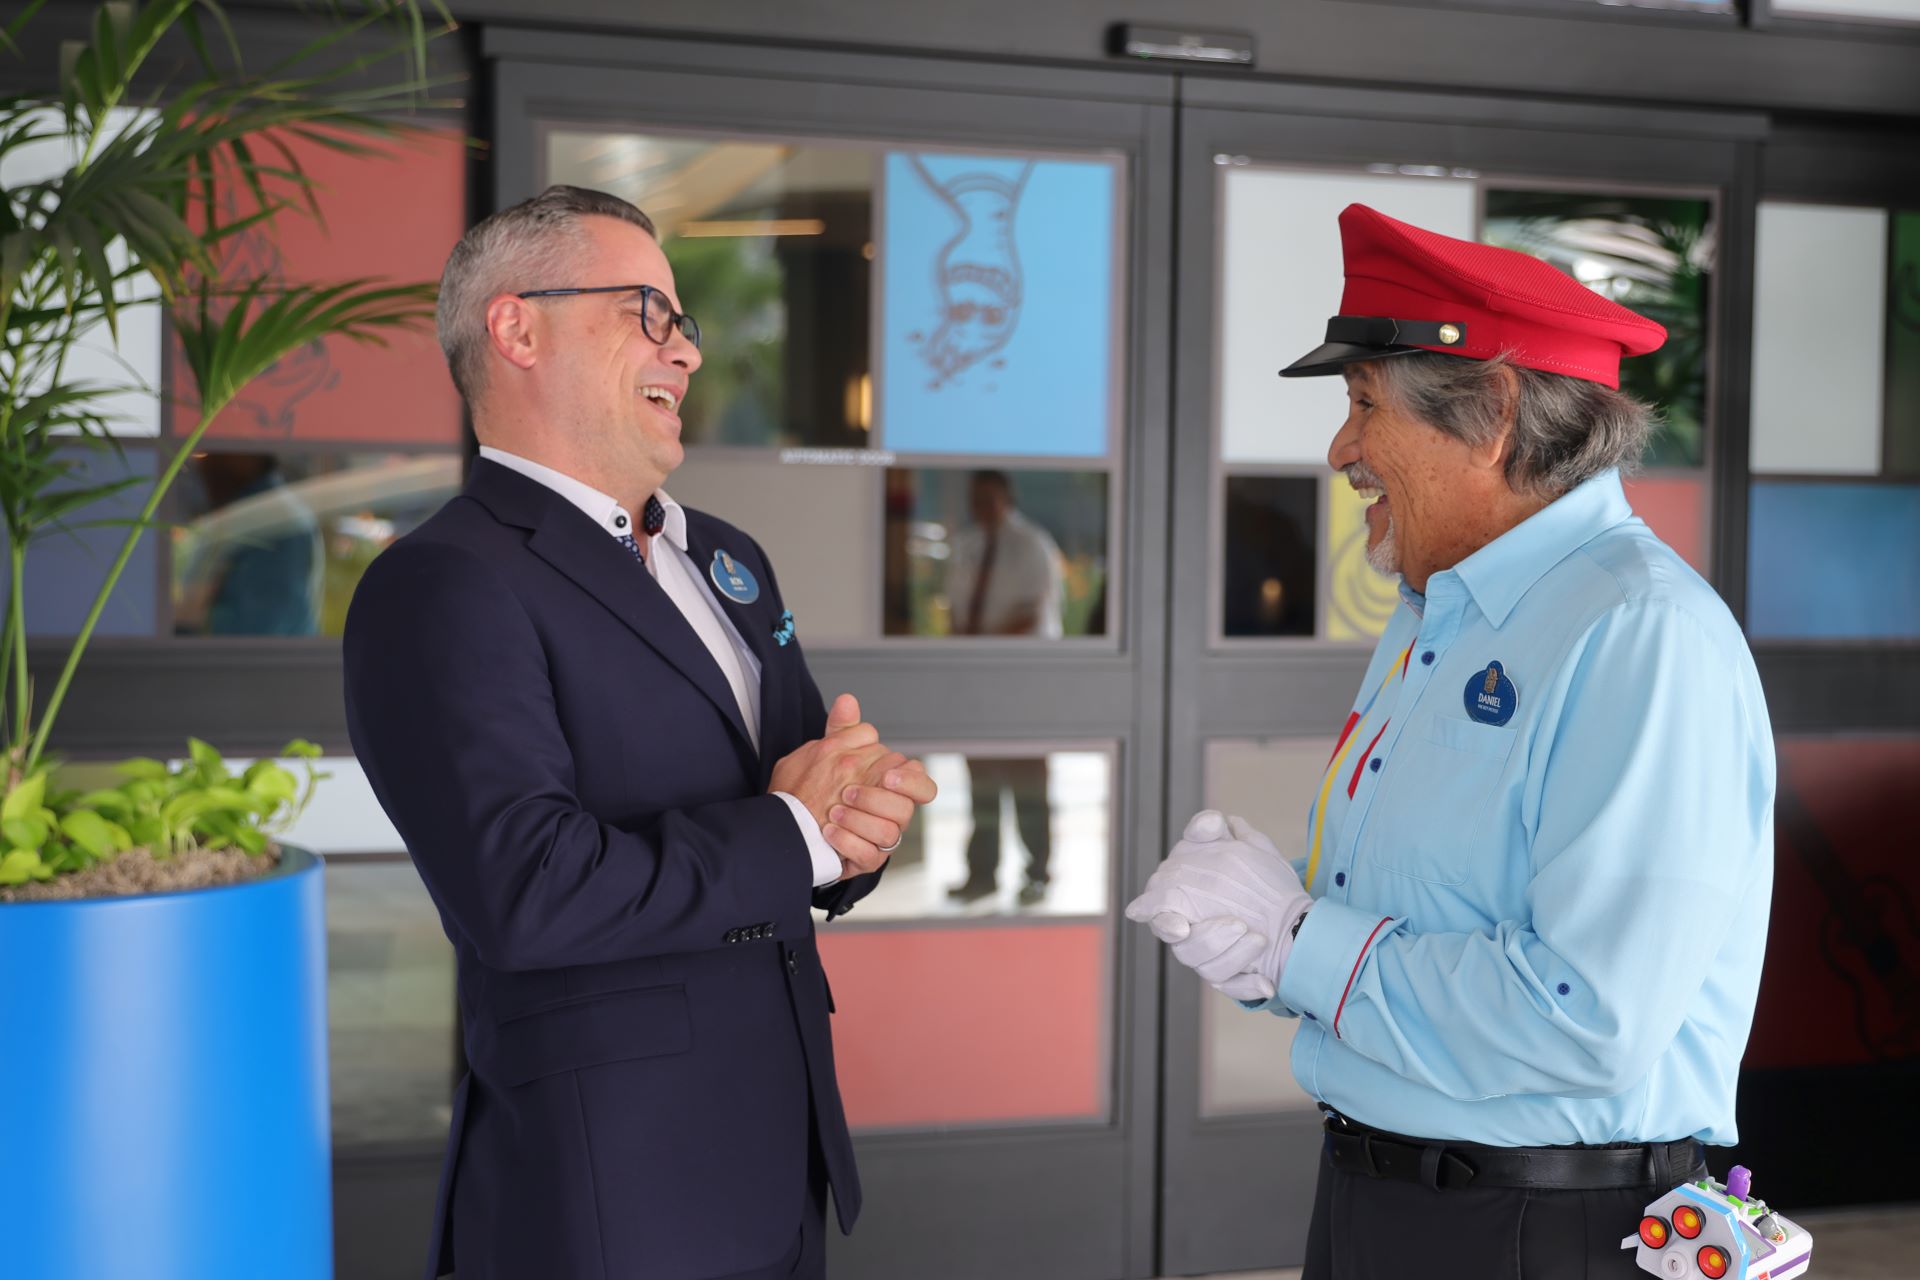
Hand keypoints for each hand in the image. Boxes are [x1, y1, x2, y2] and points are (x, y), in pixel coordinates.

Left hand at [768, 694, 935, 878]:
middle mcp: (889, 814)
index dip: (913, 781)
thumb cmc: (812, 787)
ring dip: (861, 820)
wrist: (786, 822)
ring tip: (833, 812)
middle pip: (906, 809)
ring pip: (890, 834)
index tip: (888, 776)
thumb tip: (847, 700)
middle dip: (877, 799)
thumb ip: (841, 729)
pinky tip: (829, 832)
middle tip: (848, 792)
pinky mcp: (864, 861)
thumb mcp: (825, 753)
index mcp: (889, 788)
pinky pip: (869, 857)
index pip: (922, 784)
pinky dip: (849, 843)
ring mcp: (878, 840)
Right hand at [1124, 811, 1311, 1002]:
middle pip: (1183, 946)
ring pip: (1206, 969)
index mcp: (1181, 901)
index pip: (1157, 911)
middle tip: (1238, 924)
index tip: (1180, 925)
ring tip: (1259, 939)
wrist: (1293, 914)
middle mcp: (1190, 933)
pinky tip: (1266, 982)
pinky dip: (1248, 985)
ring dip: (1232, 955)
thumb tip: (1210, 822)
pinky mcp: (1230, 978)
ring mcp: (1209, 958)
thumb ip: (1217, 832)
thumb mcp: (1243, 847)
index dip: (1160, 918)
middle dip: (1209, 938)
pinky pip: (1232, 988)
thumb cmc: (1258, 881)